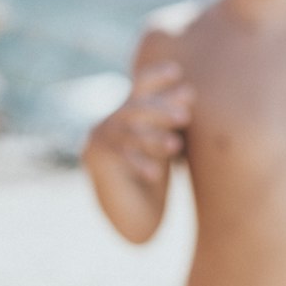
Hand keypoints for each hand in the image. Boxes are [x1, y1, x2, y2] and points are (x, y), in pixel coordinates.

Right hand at [91, 62, 192, 184]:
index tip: (176, 71)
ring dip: (153, 138)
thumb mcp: (165, 143)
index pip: (141, 86)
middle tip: (185, 116)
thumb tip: (190, 91)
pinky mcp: (95, 158)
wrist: (132, 214)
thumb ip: (171, 120)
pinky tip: (155, 174)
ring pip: (129, 133)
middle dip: (161, 110)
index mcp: (128, 113)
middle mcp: (110, 121)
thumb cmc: (154, 175)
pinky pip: (119, 158)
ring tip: (176, 147)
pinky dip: (139, 164)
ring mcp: (99, 138)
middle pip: (136, 108)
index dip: (156, 77)